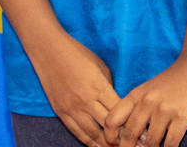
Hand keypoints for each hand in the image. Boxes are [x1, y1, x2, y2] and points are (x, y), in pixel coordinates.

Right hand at [26, 32, 120, 146]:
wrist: (47, 49)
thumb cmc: (77, 54)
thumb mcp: (100, 66)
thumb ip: (109, 87)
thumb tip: (117, 105)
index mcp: (99, 87)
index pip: (119, 114)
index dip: (130, 125)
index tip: (138, 131)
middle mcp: (86, 101)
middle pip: (107, 128)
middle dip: (120, 139)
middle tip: (130, 144)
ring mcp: (72, 108)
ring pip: (92, 134)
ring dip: (105, 144)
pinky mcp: (60, 112)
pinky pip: (77, 132)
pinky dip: (88, 142)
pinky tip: (97, 146)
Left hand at [102, 57, 186, 146]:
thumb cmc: (172, 82)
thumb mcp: (148, 90)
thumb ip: (137, 109)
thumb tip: (129, 136)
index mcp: (135, 96)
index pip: (112, 119)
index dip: (109, 135)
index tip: (114, 144)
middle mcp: (147, 102)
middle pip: (129, 134)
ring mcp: (164, 110)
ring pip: (150, 142)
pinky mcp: (182, 116)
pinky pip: (171, 142)